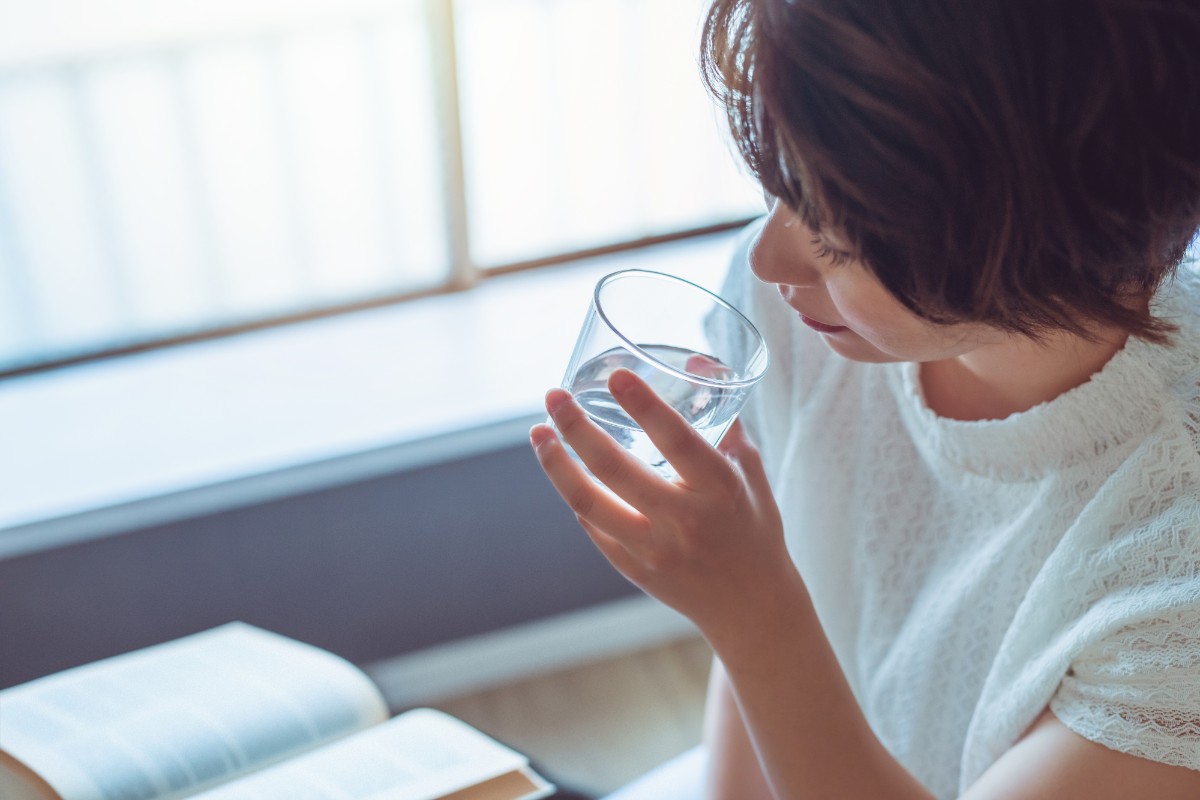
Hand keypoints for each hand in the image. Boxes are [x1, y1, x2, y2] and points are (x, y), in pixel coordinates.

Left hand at [529, 368, 791, 636]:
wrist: (752, 609)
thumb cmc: (753, 530)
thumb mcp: (751, 474)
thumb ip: (724, 422)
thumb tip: (699, 365)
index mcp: (720, 489)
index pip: (676, 440)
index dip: (644, 405)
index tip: (615, 376)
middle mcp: (685, 521)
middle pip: (615, 469)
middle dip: (576, 427)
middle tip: (554, 397)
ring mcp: (655, 550)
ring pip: (588, 503)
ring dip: (556, 464)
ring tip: (539, 433)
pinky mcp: (634, 571)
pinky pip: (592, 528)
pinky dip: (576, 496)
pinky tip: (563, 471)